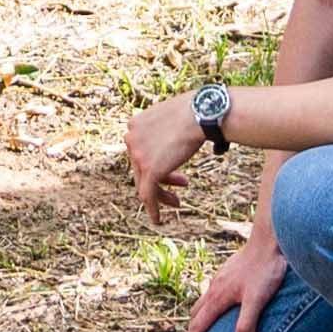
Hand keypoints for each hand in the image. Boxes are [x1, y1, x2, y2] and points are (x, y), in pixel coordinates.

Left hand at [121, 92, 206, 211]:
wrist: (201, 113)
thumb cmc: (196, 111)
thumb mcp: (172, 117)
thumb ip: (164, 130)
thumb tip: (174, 141)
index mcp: (135, 124)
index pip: (142, 151)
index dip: (159, 162)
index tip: (175, 169)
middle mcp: (131, 138)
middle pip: (142, 168)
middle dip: (163, 179)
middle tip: (183, 184)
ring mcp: (137, 154)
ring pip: (145, 183)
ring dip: (162, 195)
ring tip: (177, 202)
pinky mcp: (149, 169)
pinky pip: (147, 195)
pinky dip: (152, 208)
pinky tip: (158, 219)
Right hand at [188, 230, 287, 331]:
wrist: (269, 240)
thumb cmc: (265, 269)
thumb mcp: (257, 300)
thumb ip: (246, 325)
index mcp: (217, 297)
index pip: (198, 327)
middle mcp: (214, 288)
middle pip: (196, 315)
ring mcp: (220, 278)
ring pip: (203, 302)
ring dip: (200, 318)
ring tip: (205, 330)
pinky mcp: (228, 273)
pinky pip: (212, 293)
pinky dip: (210, 305)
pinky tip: (223, 306)